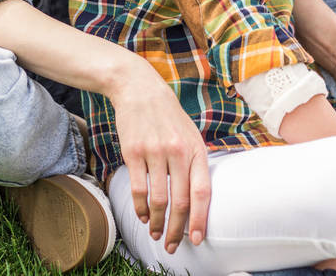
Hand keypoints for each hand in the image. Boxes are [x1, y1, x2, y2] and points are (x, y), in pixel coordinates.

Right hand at [109, 60, 210, 253]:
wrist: (140, 89)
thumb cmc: (168, 116)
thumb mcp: (190, 134)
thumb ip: (194, 163)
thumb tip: (197, 200)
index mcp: (196, 148)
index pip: (202, 191)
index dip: (199, 218)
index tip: (196, 238)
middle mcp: (177, 151)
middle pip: (179, 201)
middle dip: (176, 229)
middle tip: (173, 245)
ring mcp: (155, 152)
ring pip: (158, 200)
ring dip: (158, 223)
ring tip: (157, 233)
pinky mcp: (134, 152)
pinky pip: (138, 189)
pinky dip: (141, 209)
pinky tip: (143, 216)